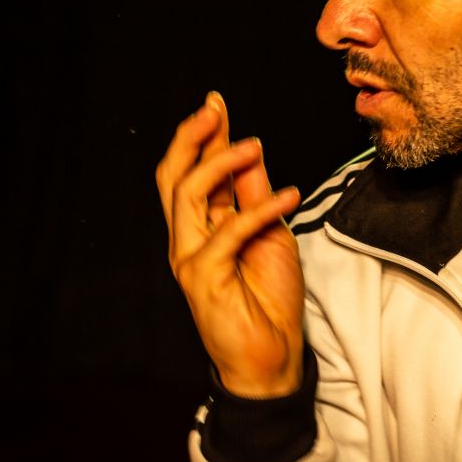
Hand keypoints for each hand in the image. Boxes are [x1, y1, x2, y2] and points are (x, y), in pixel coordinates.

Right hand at [157, 91, 304, 396]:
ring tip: (254, 145)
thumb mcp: (271, 235)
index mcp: (202, 228)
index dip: (201, 136)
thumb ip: (255, 197)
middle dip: (191, 137)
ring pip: (188, 195)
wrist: (273, 358)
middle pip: (173, 177)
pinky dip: (259, 209)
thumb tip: (251, 153)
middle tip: (214, 108)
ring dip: (221, 163)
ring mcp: (190, 259)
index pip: (191, 172)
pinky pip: (228, 232)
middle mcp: (188, 240)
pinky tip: (288, 196)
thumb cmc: (269, 299)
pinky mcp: (203, 278)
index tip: (216, 103)